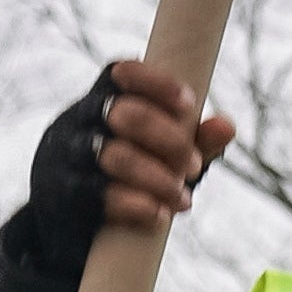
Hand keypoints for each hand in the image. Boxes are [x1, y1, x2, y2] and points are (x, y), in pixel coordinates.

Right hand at [70, 60, 238, 231]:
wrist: (68, 219)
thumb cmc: (126, 172)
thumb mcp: (160, 151)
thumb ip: (192, 137)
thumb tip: (227, 126)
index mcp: (103, 98)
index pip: (122, 73)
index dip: (156, 83)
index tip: (189, 104)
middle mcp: (80, 120)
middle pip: (125, 114)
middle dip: (170, 141)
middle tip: (195, 167)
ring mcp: (67, 155)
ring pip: (115, 156)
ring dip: (158, 178)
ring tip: (184, 200)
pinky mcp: (64, 192)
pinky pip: (100, 193)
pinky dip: (137, 204)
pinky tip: (160, 215)